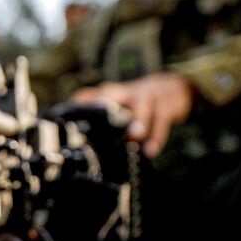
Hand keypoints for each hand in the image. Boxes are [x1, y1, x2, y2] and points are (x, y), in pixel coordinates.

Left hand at [72, 72, 193, 157]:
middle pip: (111, 93)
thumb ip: (100, 123)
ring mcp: (146, 96)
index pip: (87, 96)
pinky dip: (156, 135)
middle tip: (98, 118)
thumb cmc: (135, 106)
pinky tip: (150, 151)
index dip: (76, 108)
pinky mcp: (166, 104)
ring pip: (142, 104)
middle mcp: (124, 92)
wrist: (173, 88)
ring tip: (134, 136)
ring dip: (138, 120)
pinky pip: (162, 119)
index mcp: (108, 94)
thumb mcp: (118, 108)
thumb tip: (78, 148)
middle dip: (104, 103)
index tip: (67, 123)